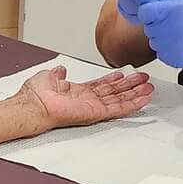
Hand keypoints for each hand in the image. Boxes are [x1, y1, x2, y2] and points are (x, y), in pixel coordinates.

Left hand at [17, 66, 154, 132]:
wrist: (33, 106)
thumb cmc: (35, 96)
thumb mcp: (48, 77)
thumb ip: (58, 74)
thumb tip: (61, 70)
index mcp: (78, 92)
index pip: (101, 86)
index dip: (114, 80)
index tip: (125, 75)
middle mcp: (87, 100)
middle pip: (114, 92)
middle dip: (130, 86)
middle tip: (144, 81)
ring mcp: (93, 107)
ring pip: (120, 100)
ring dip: (135, 94)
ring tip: (149, 88)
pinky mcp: (96, 113)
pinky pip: (118, 109)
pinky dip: (132, 104)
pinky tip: (143, 99)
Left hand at [133, 0, 182, 71]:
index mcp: (175, 10)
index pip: (146, 12)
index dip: (150, 11)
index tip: (158, 11)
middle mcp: (174, 29)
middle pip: (149, 27)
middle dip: (157, 23)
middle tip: (174, 21)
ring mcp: (175, 46)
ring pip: (153, 42)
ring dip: (161, 37)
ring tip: (179, 32)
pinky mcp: (177, 59)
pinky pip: (161, 54)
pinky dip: (167, 49)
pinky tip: (181, 42)